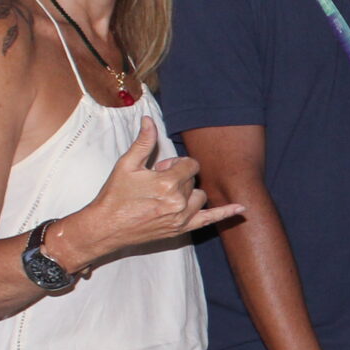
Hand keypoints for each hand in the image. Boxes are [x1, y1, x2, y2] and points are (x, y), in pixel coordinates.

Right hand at [59, 124, 243, 267]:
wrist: (106, 227)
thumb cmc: (115, 195)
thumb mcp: (127, 165)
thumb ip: (144, 142)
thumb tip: (149, 119)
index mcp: (167, 183)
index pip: (189, 165)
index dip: (176, 164)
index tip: (161, 169)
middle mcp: (178, 201)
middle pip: (194, 180)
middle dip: (179, 177)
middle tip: (158, 183)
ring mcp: (181, 218)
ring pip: (200, 197)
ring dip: (189, 193)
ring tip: (167, 195)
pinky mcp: (181, 230)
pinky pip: (210, 220)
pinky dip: (226, 213)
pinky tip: (242, 210)